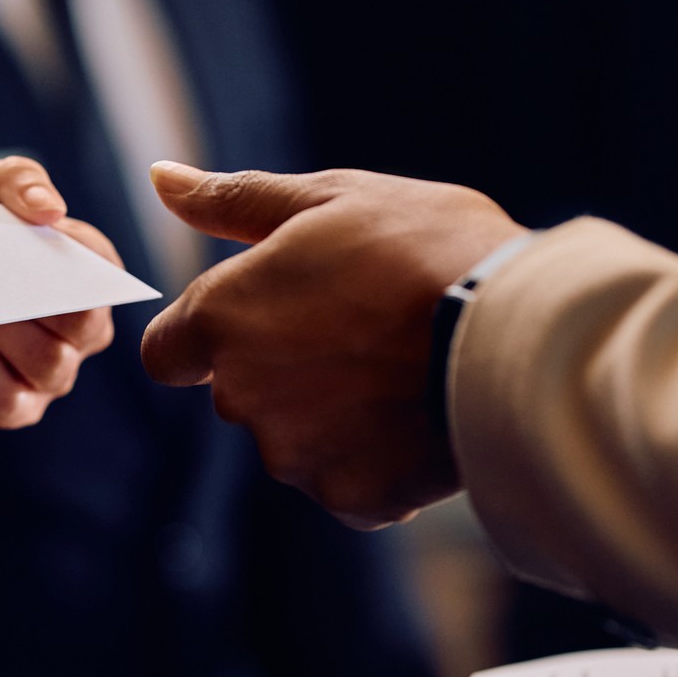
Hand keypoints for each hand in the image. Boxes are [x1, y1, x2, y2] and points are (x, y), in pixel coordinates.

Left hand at [0, 156, 117, 432]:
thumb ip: (17, 181)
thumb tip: (51, 208)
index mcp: (70, 269)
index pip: (104, 268)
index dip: (85, 261)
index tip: (47, 240)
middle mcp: (65, 325)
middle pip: (90, 326)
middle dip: (58, 305)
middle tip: (13, 282)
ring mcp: (35, 368)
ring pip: (55, 367)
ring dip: (20, 341)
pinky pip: (16, 406)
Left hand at [140, 162, 525, 527]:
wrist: (515, 331)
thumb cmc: (423, 247)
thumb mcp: (329, 199)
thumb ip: (234, 201)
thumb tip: (162, 178)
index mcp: (221, 319)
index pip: (166, 352)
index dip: (209, 334)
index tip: (264, 315)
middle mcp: (241, 397)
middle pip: (238, 393)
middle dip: (280, 368)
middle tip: (359, 326)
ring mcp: (295, 455)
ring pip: (293, 441)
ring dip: (328, 414)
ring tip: (398, 367)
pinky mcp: (351, 498)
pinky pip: (347, 483)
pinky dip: (373, 458)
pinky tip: (416, 414)